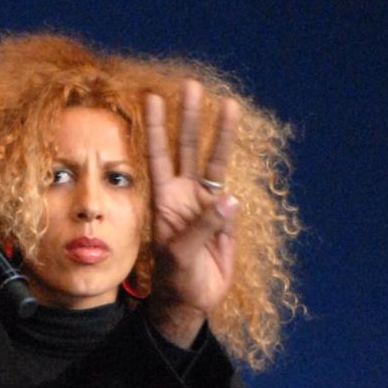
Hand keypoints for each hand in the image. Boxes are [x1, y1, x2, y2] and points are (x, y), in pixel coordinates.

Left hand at [144, 80, 240, 346]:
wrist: (190, 300)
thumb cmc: (175, 278)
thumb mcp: (180, 254)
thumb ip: (203, 226)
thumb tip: (229, 198)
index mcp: (164, 199)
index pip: (157, 156)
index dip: (156, 128)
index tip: (153, 98)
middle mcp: (183, 194)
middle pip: (187, 148)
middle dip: (189, 118)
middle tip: (192, 86)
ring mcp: (205, 203)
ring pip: (214, 161)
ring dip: (220, 134)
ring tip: (229, 104)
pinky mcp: (225, 217)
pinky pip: (232, 196)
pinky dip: (235, 187)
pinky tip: (233, 192)